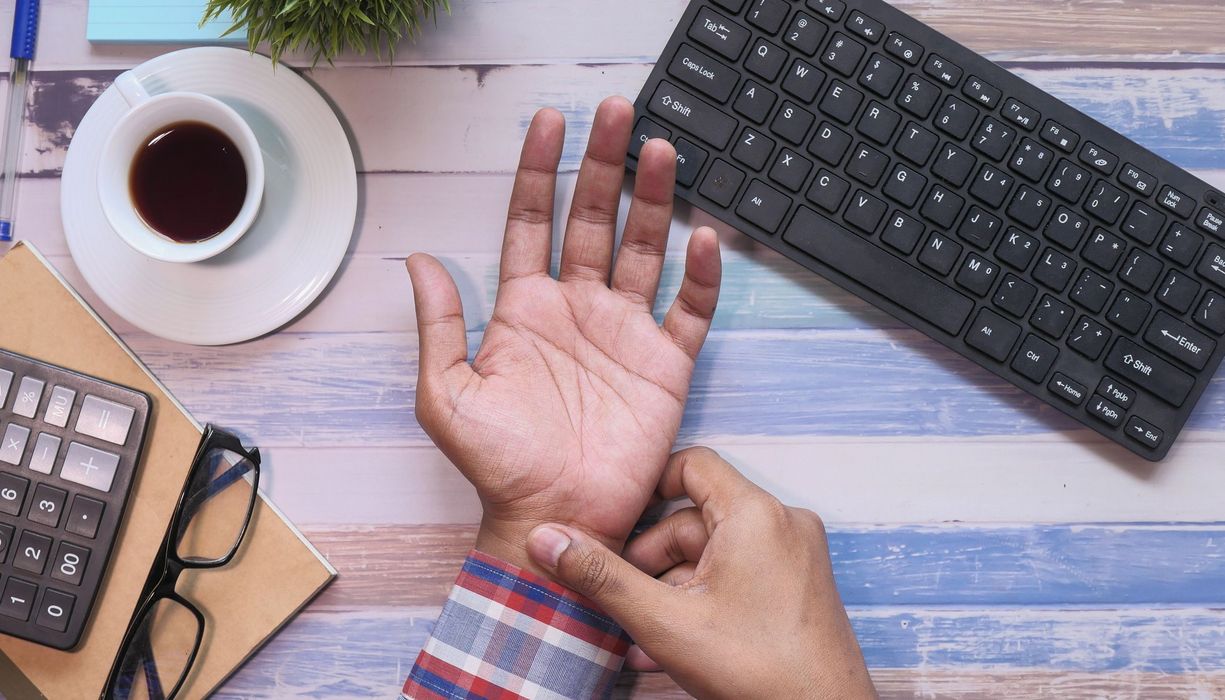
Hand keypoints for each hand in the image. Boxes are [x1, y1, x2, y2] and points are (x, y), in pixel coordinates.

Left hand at [407, 97, 721, 574]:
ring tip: (660, 152)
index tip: (550, 123)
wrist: (554, 517)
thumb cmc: (497, 464)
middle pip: (592, 219)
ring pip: (643, 249)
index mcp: (524, 308)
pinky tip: (703, 238)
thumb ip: (438, 326)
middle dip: (604, 165)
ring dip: (653, 201)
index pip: (532, 221)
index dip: (540, 171)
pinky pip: (688, 310)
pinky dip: (699, 276)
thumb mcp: (446, 396)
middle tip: (617, 113)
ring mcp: (623, 332)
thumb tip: (418, 260)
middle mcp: (577, 308)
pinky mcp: (664, 365)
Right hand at [525, 447, 876, 699]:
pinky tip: (669, 646)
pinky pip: (739, 577)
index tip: (614, 522)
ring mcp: (796, 557)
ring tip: (638, 636)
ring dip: (671, 590)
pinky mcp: (799, 588)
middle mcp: (783, 525)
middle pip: (695, 518)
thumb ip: (602, 577)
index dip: (646, 489)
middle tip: (618, 598)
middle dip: (650, 561)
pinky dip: (703, 601)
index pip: (691, 465)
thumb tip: (548, 541)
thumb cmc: (759, 672)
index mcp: (755, 514)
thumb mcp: (664, 621)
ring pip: (714, 555)